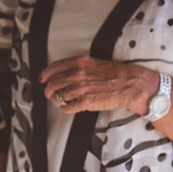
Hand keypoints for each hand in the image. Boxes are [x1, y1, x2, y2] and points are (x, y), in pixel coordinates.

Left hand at [39, 55, 155, 115]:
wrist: (130, 84)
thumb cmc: (115, 74)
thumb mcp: (94, 63)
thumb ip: (79, 68)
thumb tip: (65, 75)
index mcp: (79, 63)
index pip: (54, 68)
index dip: (45, 74)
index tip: (42, 79)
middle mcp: (78, 74)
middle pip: (53, 84)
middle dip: (49, 90)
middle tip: (49, 94)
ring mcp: (81, 88)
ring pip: (59, 97)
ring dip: (57, 101)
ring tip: (60, 102)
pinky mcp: (85, 102)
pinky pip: (68, 108)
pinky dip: (66, 109)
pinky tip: (69, 107)